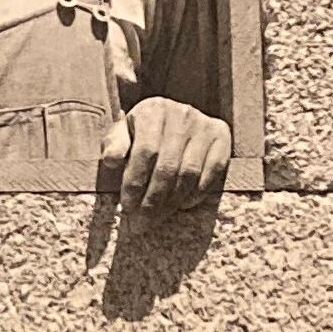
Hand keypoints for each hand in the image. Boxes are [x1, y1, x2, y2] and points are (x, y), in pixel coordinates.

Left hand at [100, 97, 233, 212]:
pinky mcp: (222, 136)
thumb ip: (114, 145)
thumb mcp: (124, 132)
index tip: (128, 206)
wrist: (175, 115)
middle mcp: (182, 114)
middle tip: (143, 221)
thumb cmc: (144, 130)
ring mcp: (204, 125)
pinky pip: (212, 172)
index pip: (145, 152)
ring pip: (189, 173)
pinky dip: (197, 193)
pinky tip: (183, 204)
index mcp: (153, 110)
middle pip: (167, 167)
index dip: (135, 183)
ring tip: (159, 216)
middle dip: (153, 199)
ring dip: (173, 200)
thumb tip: (110, 161)